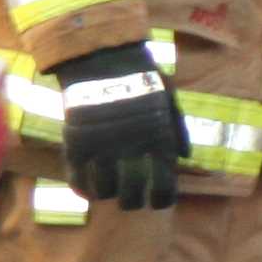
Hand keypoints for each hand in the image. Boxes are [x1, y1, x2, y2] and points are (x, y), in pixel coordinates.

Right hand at [50, 43, 188, 211]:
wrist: (103, 59)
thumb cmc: (142, 78)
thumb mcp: (169, 100)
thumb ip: (177, 130)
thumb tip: (184, 158)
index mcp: (159, 140)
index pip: (164, 186)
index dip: (162, 200)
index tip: (158, 202)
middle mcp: (131, 149)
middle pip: (132, 195)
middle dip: (133, 202)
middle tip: (131, 200)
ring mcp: (103, 148)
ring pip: (104, 191)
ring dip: (108, 195)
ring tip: (108, 192)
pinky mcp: (77, 144)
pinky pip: (78, 179)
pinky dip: (83, 188)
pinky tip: (88, 188)